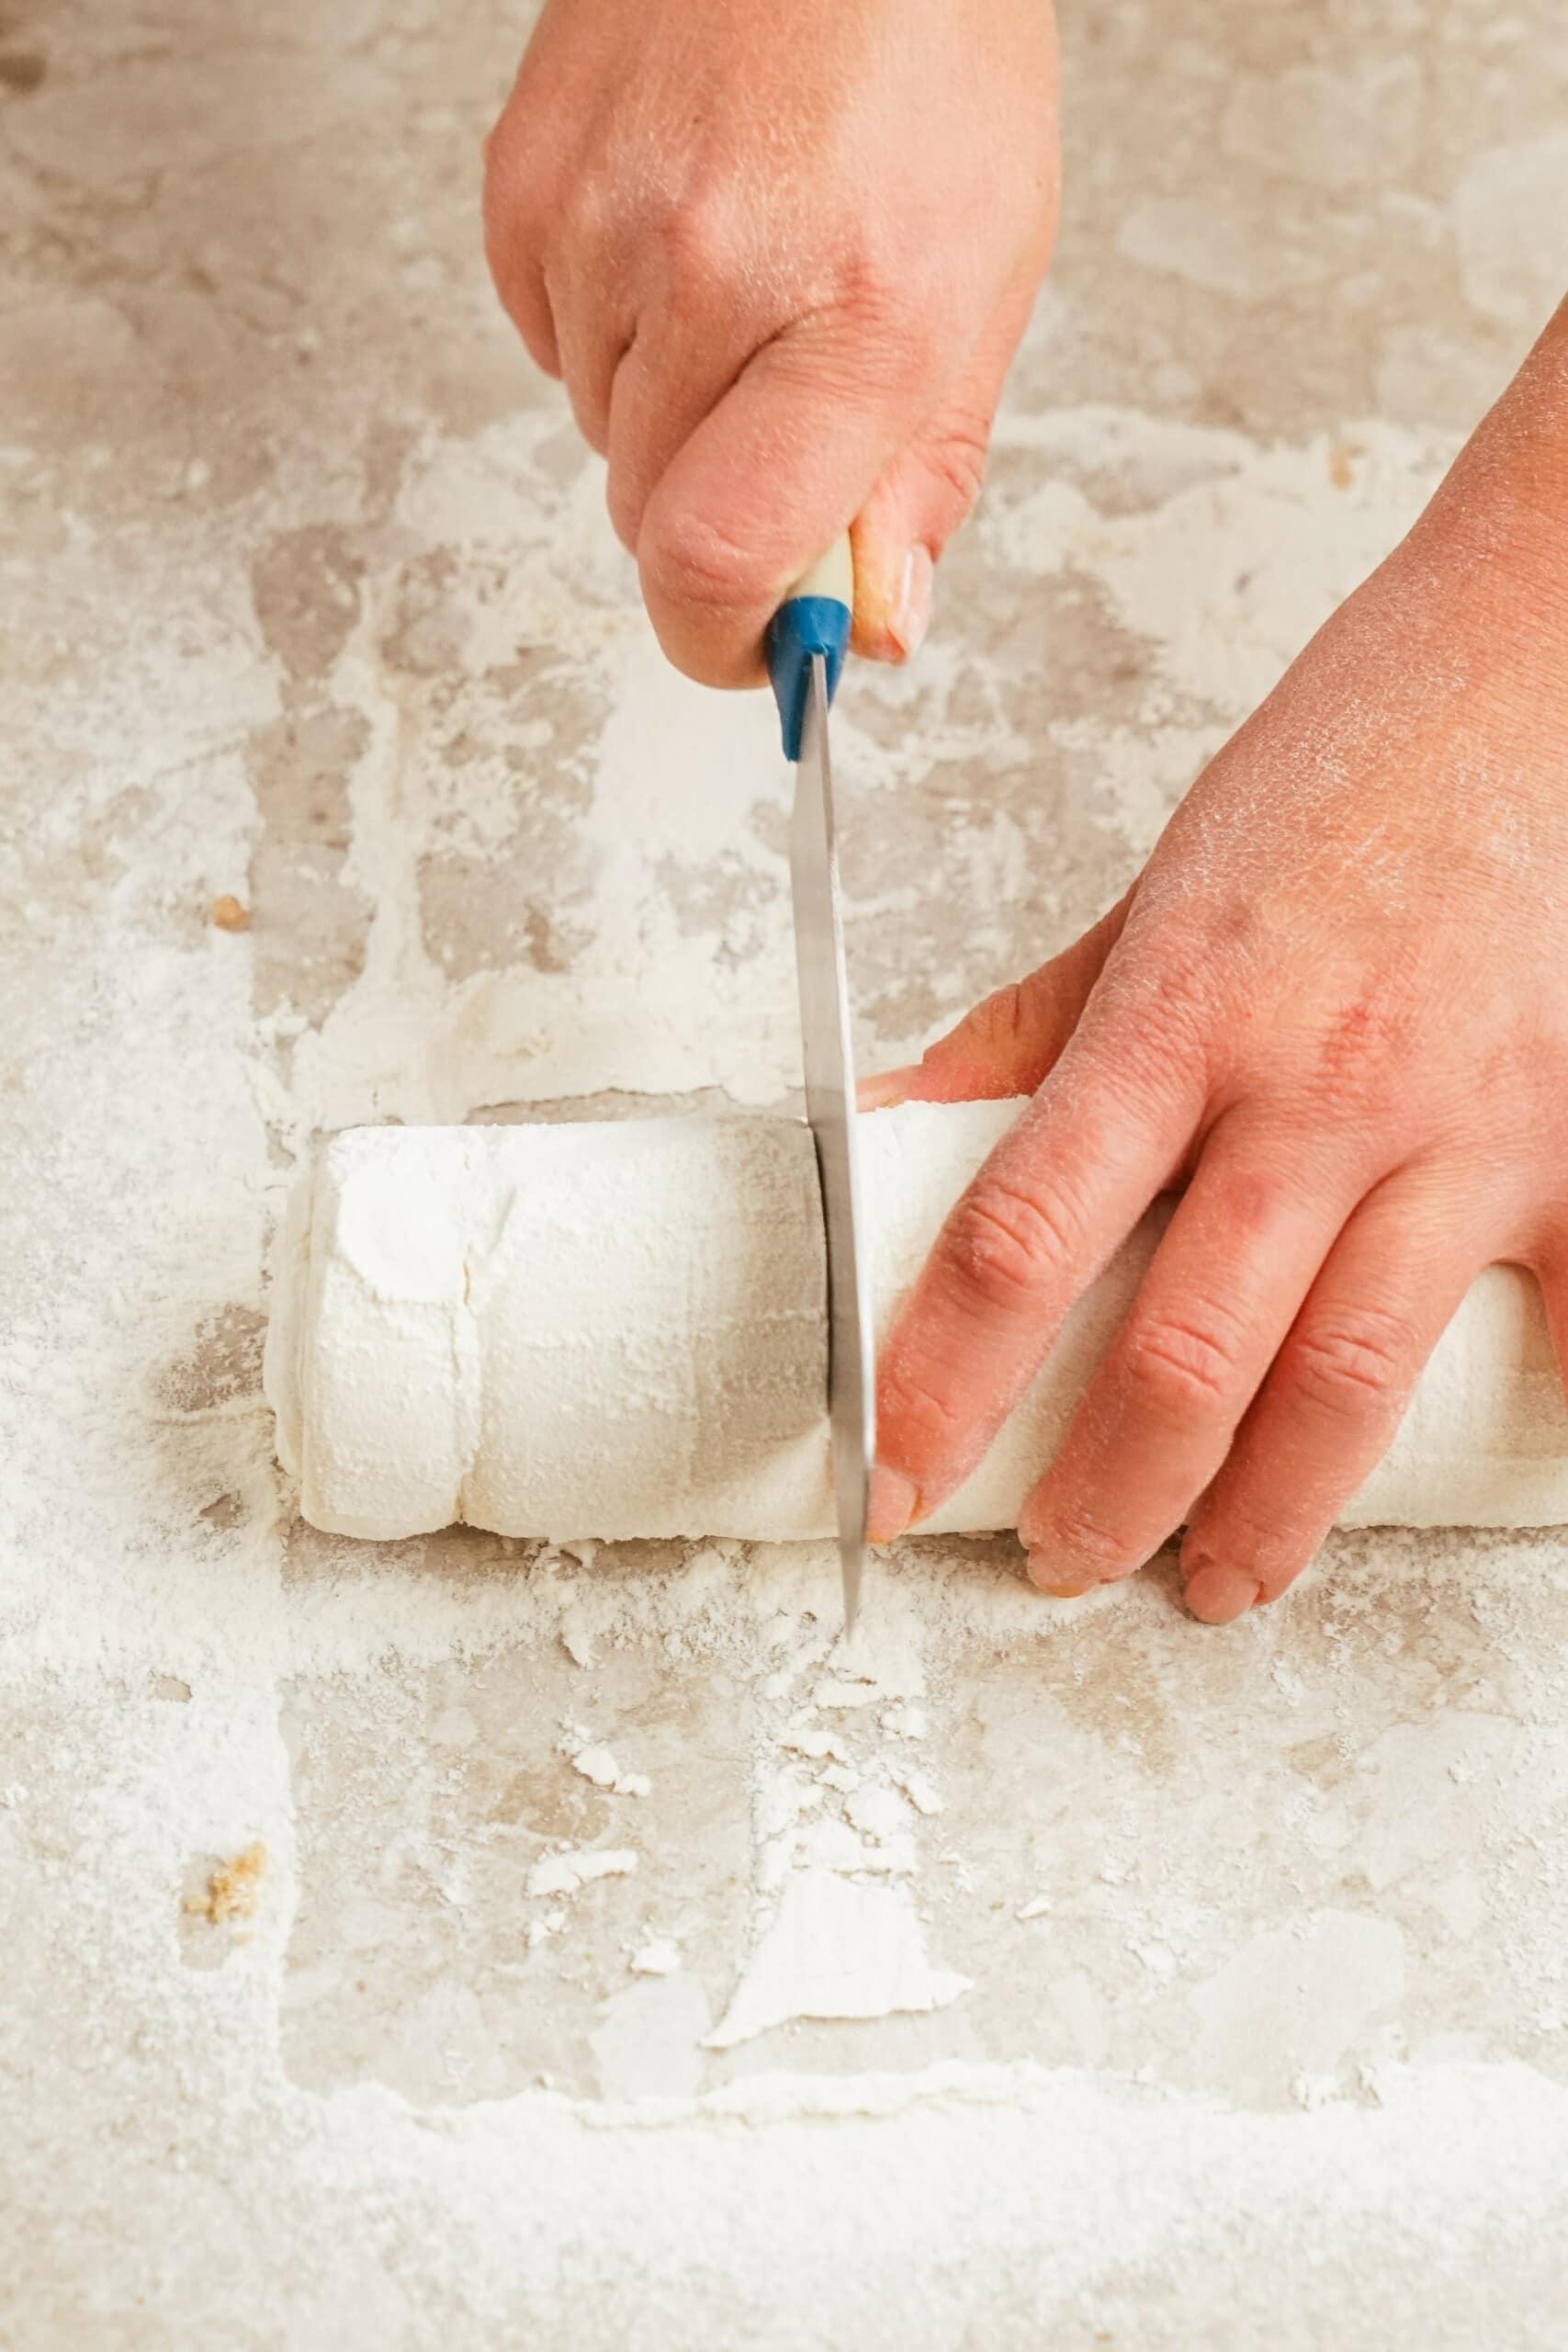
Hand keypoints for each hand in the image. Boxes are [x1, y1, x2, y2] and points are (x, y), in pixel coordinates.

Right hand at [483, 0, 1056, 684]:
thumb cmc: (926, 53)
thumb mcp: (988, 278)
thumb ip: (924, 474)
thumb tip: (875, 627)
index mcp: (856, 314)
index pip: (718, 564)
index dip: (726, 644)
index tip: (759, 650)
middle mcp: (710, 272)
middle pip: (654, 521)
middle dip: (719, 515)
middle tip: (784, 423)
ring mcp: (599, 226)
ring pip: (605, 439)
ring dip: (669, 415)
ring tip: (744, 286)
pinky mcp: (524, 190)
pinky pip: (551, 349)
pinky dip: (610, 336)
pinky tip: (678, 245)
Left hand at [865, 299, 1567, 1622]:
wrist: (1541, 658)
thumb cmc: (1354, 760)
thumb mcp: (1163, 884)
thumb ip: (1040, 1023)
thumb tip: (908, 1115)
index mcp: (1181, 1015)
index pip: (1017, 1240)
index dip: (938, 1386)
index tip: (894, 1478)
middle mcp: (1316, 1086)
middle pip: (1180, 1354)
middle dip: (1102, 1496)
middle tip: (1055, 1560)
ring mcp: (1463, 1126)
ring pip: (1347, 1383)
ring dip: (1265, 1516)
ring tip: (1213, 1581)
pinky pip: (1563, 1327)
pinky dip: (1517, 1417)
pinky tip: (1447, 1483)